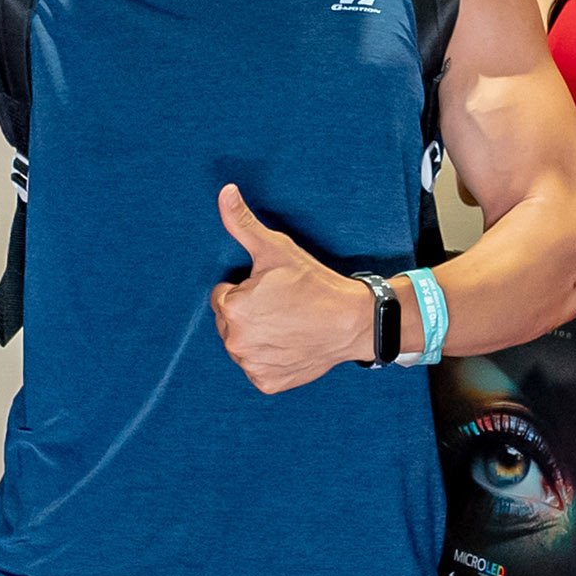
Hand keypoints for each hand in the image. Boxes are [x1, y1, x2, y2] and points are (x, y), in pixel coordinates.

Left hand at [209, 184, 372, 392]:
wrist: (353, 322)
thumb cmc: (314, 284)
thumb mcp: (276, 249)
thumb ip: (243, 223)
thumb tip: (225, 192)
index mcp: (232, 309)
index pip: (222, 295)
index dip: (246, 289)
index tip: (272, 289)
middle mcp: (236, 342)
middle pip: (229, 322)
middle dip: (248, 313)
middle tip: (281, 306)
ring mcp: (251, 366)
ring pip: (242, 345)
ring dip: (257, 336)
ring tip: (287, 324)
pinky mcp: (266, 383)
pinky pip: (257, 368)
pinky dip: (270, 359)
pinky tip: (289, 344)